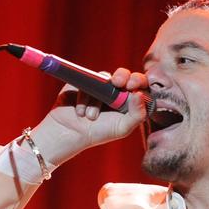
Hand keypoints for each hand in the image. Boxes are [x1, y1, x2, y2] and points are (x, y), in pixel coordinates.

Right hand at [29, 68, 148, 166]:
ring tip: (90, 117)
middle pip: (124, 74)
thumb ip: (137, 114)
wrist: (69, 133)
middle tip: (118, 83)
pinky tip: (80, 113)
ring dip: (98, 99)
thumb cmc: (98, 133)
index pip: (140, 86)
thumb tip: (140, 94)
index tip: (132, 87)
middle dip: (123, 75)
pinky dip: (84, 98)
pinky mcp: (84, 82)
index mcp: (128, 101)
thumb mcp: (122, 128)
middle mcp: (114, 91)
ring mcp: (98, 86)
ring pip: (104, 79)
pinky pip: (87, 81)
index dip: (139, 81)